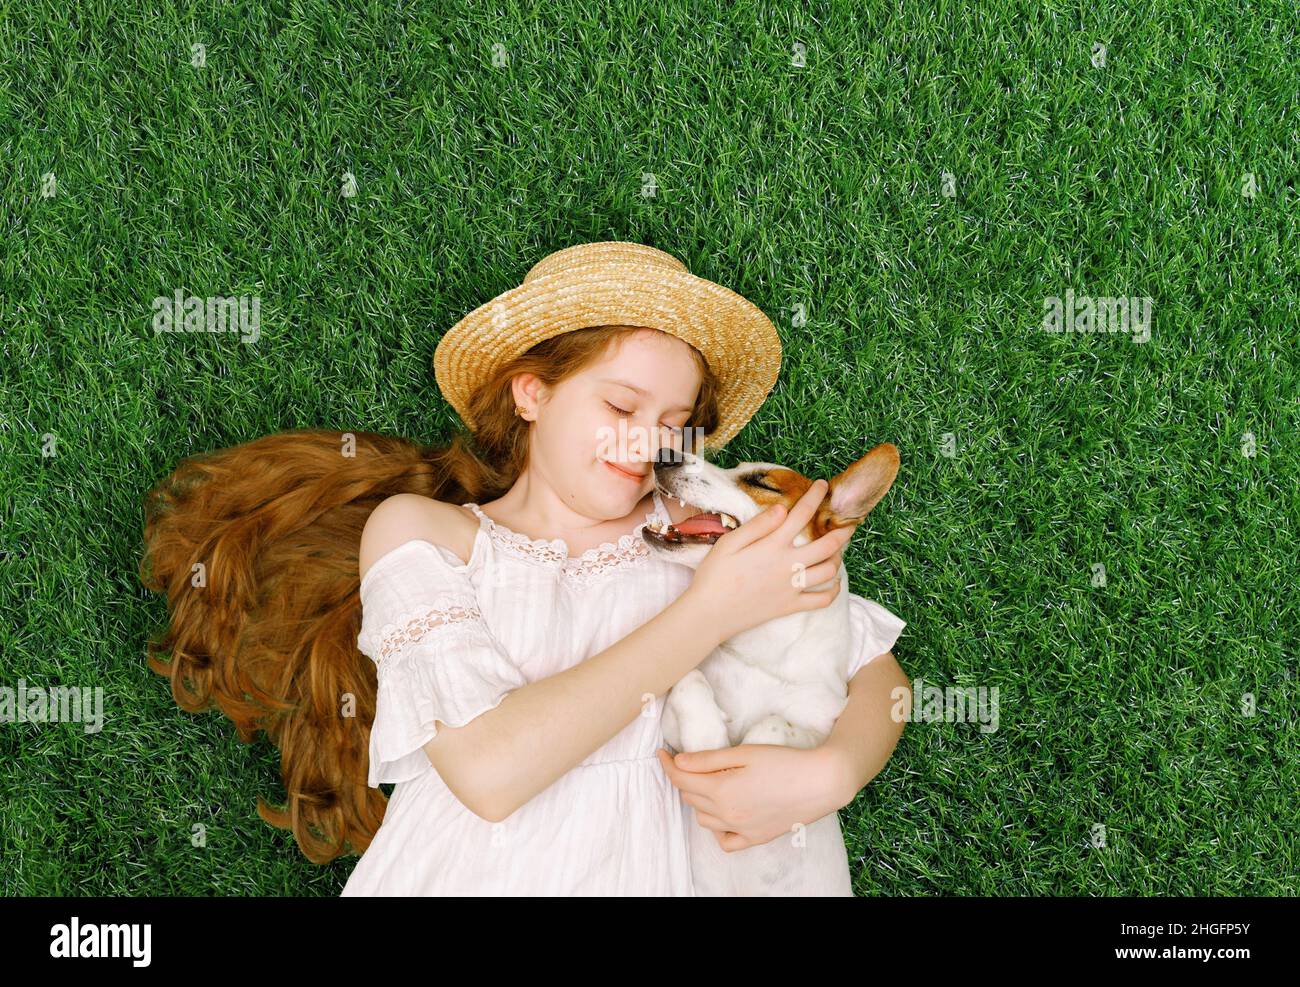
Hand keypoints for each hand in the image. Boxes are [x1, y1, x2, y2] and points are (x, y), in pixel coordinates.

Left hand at [655, 744, 849, 851]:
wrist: (821, 783)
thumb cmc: (784, 762)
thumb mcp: (744, 753)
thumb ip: (708, 760)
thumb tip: (679, 762)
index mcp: (721, 792)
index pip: (681, 780)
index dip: (667, 765)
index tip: (662, 753)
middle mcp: (727, 816)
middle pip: (690, 797)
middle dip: (683, 779)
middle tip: (687, 762)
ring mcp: (742, 830)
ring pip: (703, 819)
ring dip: (698, 801)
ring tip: (707, 782)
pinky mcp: (756, 838)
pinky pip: (725, 841)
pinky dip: (716, 829)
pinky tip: (722, 814)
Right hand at [685, 478, 853, 643]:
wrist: (710, 614)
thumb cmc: (714, 576)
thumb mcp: (729, 543)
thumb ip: (758, 525)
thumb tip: (781, 509)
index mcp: (772, 546)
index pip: (801, 515)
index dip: (815, 497)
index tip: (823, 485)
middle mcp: (788, 566)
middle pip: (828, 544)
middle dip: (842, 530)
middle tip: (849, 522)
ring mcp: (792, 588)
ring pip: (829, 571)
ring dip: (838, 558)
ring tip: (837, 550)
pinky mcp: (790, 606)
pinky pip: (822, 600)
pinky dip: (833, 591)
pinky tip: (833, 582)